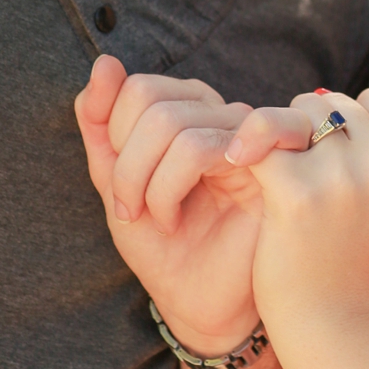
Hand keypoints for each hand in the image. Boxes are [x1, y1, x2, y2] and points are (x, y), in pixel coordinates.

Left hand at [75, 56, 265, 355]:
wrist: (201, 306)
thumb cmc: (165, 246)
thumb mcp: (117, 183)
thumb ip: (102, 125)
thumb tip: (104, 61)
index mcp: (190, 111)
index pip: (135, 86)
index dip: (112, 136)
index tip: (117, 191)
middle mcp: (221, 115)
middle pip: (150, 99)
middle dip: (126, 163)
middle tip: (132, 210)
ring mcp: (247, 137)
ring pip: (174, 124)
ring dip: (147, 183)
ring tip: (159, 219)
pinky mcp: (266, 167)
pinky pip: (204, 147)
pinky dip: (171, 185)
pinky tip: (177, 215)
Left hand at [231, 88, 368, 331]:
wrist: (332, 323)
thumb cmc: (349, 253)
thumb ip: (366, 143)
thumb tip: (314, 96)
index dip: (346, 127)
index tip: (335, 165)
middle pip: (330, 104)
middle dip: (308, 134)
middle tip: (306, 185)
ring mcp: (346, 175)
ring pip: (293, 117)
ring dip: (278, 143)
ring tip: (282, 186)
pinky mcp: (298, 192)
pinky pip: (259, 141)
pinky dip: (242, 151)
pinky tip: (234, 170)